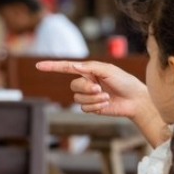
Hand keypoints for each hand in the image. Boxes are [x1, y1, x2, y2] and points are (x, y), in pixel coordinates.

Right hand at [35, 60, 150, 119]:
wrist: (135, 100)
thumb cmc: (124, 81)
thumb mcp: (108, 70)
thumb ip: (90, 67)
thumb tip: (72, 65)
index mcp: (88, 70)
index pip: (66, 68)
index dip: (52, 66)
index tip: (39, 66)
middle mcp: (86, 82)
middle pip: (73, 85)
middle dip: (86, 88)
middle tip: (100, 88)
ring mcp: (88, 95)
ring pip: (78, 98)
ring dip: (93, 98)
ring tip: (106, 97)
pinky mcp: (92, 107)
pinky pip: (84, 107)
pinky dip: (95, 106)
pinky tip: (106, 103)